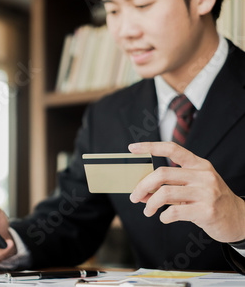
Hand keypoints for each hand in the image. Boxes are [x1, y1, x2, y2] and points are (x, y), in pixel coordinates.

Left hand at [129, 141, 244, 242]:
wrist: (239, 219)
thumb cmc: (209, 200)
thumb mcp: (192, 187)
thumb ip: (169, 187)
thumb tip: (141, 192)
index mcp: (199, 165)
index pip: (172, 148)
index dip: (150, 146)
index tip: (132, 148)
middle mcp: (204, 175)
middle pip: (162, 173)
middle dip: (142, 186)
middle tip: (134, 196)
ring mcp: (207, 193)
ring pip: (165, 193)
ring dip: (150, 204)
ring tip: (148, 210)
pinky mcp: (207, 211)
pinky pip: (175, 212)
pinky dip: (164, 216)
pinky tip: (164, 218)